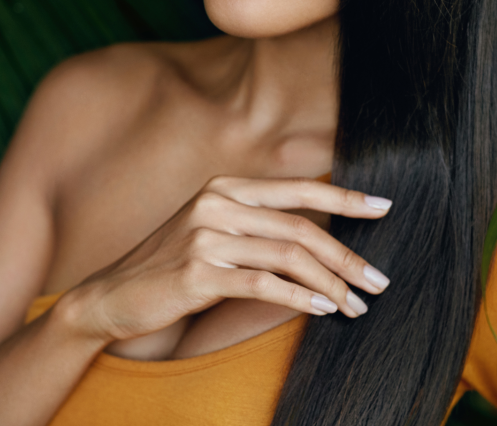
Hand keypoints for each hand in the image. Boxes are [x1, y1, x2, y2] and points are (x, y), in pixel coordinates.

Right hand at [66, 175, 392, 344]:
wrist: (112, 295)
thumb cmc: (173, 265)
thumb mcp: (215, 231)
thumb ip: (257, 225)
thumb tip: (318, 237)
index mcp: (227, 187)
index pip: (298, 190)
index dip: (345, 198)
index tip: (383, 207)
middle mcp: (218, 203)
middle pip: (301, 226)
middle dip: (347, 255)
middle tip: (379, 280)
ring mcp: (206, 236)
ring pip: (287, 255)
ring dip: (329, 284)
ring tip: (356, 305)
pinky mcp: (197, 272)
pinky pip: (261, 283)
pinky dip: (297, 296)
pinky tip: (321, 309)